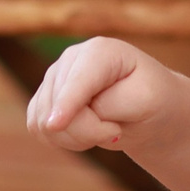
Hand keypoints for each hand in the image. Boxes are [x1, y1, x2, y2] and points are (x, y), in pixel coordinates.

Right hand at [25, 38, 186, 154]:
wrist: (150, 108)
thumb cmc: (152, 100)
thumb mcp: (144, 101)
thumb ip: (107, 106)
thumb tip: (60, 118)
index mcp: (100, 51)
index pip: (77, 82)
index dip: (66, 103)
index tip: (55, 125)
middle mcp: (71, 58)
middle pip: (59, 107)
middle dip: (88, 131)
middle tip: (116, 130)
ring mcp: (54, 77)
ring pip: (44, 121)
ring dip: (75, 138)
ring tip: (104, 130)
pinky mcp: (44, 98)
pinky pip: (37, 128)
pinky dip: (61, 140)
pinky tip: (85, 134)